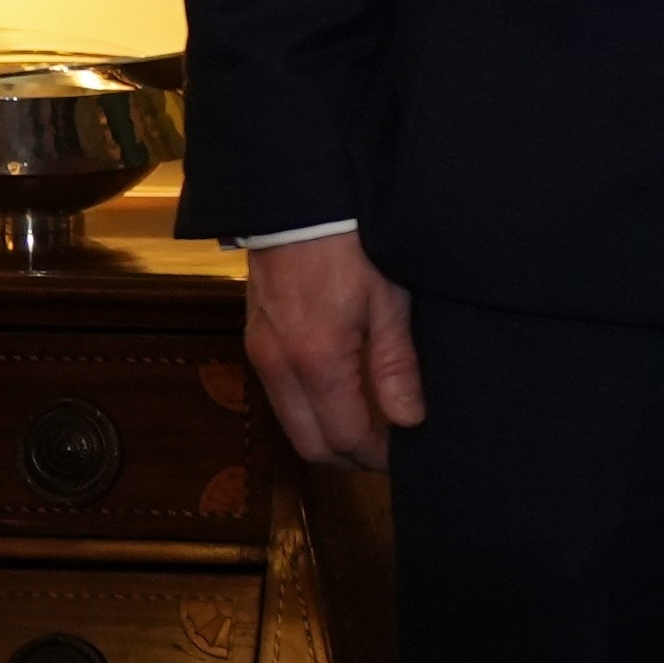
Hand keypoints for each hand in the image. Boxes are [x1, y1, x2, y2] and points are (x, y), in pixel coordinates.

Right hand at [243, 231, 421, 470]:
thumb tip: (409, 420)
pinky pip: (281, 396)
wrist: (298, 204)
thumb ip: (396, 365)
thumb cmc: (353, 244)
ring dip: (328, 435)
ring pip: (292, 423)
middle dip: (350, 457)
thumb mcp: (390, 301)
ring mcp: (260, 355)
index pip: (344, 437)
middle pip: (310, 444)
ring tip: (373, 426)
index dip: (376, 457)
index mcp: (317, 361)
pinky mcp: (255, 341)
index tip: (405, 458)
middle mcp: (278, 367)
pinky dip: (310, 410)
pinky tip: (343, 396)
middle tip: (389, 452)